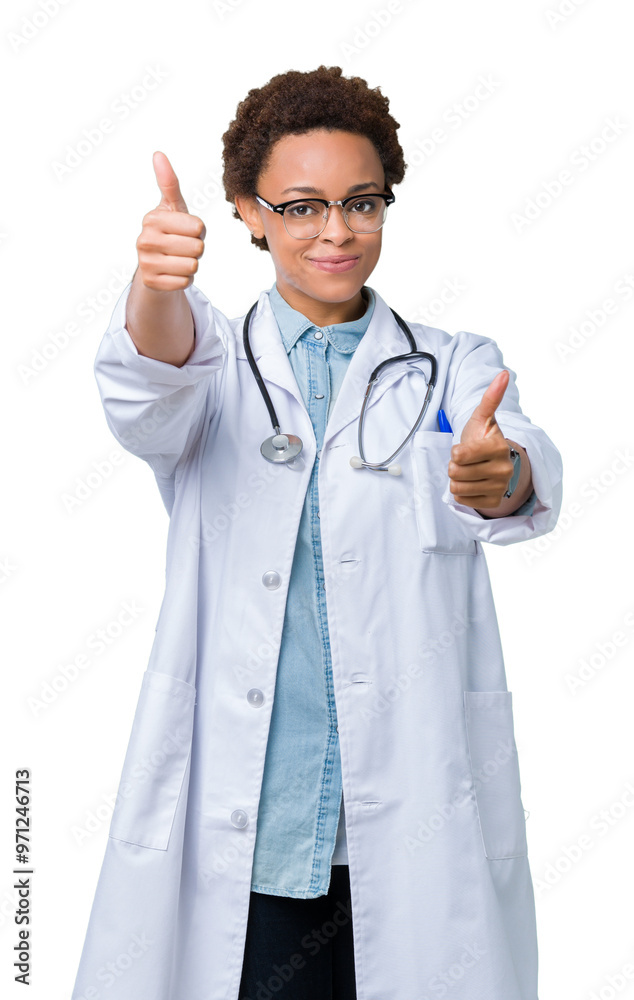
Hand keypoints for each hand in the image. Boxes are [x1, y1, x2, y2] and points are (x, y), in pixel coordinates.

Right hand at [135, 151, 205, 291]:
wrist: (154, 265)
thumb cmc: (169, 232)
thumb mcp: (172, 207)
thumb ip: (169, 183)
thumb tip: (158, 154)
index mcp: (153, 219)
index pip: (199, 227)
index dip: (199, 231)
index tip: (185, 231)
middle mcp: (145, 240)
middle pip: (198, 248)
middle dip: (196, 249)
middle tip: (182, 247)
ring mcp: (146, 263)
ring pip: (192, 266)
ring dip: (191, 265)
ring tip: (178, 259)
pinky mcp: (151, 283)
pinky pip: (185, 282)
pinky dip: (184, 279)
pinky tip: (173, 273)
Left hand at [447, 370, 514, 508]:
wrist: (494, 462)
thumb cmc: (483, 437)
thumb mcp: (482, 418)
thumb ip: (491, 397)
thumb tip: (504, 374)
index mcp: (498, 447)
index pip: (458, 455)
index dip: (455, 451)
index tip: (464, 448)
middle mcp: (503, 469)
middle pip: (455, 472)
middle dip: (454, 465)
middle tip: (466, 460)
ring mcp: (500, 487)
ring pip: (457, 487)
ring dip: (457, 479)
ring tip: (468, 471)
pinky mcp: (494, 501)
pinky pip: (462, 500)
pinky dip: (462, 492)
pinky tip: (472, 483)